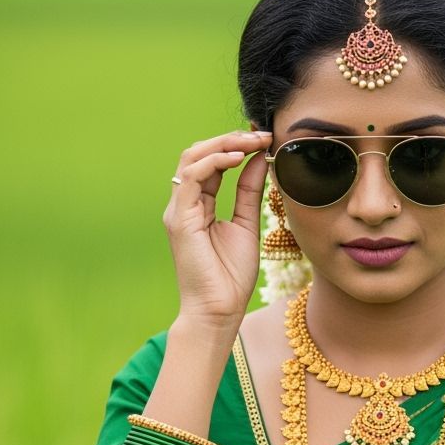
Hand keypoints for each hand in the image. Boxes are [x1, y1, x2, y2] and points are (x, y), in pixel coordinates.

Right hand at [162, 129, 272, 324]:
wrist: (219, 310)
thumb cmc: (231, 276)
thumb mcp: (248, 224)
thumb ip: (250, 192)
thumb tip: (261, 160)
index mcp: (198, 205)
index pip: (212, 163)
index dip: (237, 146)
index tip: (266, 138)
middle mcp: (184, 203)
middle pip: (198, 154)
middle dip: (231, 139)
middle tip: (262, 134)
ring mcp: (178, 209)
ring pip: (192, 159)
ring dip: (224, 145)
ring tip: (253, 141)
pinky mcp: (179, 219)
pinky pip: (192, 178)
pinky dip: (214, 162)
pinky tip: (238, 158)